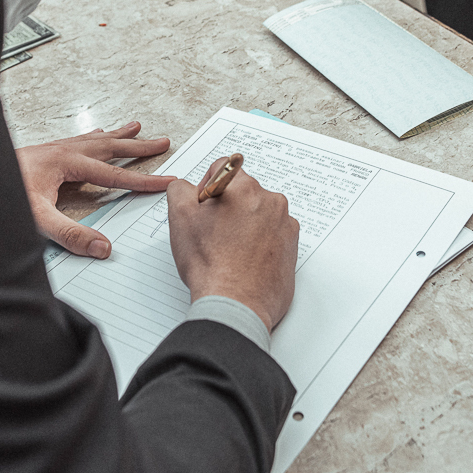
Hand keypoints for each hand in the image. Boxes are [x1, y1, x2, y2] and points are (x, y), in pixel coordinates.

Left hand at [16, 122, 174, 257]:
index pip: (115, 175)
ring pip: (95, 139)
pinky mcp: (43, 153)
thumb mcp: (36, 219)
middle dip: (139, 145)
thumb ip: (71, 235)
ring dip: (118, 134)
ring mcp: (53, 149)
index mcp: (67, 163)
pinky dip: (94, 136)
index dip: (144, 180)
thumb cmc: (0, 192)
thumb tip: (103, 248)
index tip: (167, 181)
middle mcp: (63, 151)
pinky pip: (78, 140)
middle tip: (164, 141)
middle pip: (110, 146)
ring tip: (136, 125)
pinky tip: (95, 134)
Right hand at [166, 156, 299, 330]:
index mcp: (244, 188)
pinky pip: (273, 234)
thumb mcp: (180, 218)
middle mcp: (270, 201)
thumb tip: (186, 186)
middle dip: (227, 208)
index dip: (206, 188)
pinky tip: (245, 260)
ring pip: (258, 214)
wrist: (236, 304)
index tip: (204, 209)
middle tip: (213, 234)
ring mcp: (285, 225)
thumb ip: (180, 189)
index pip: (223, 168)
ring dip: (245, 225)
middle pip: (243, 192)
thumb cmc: (211, 265)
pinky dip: (260, 243)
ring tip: (229, 251)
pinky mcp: (292, 247)